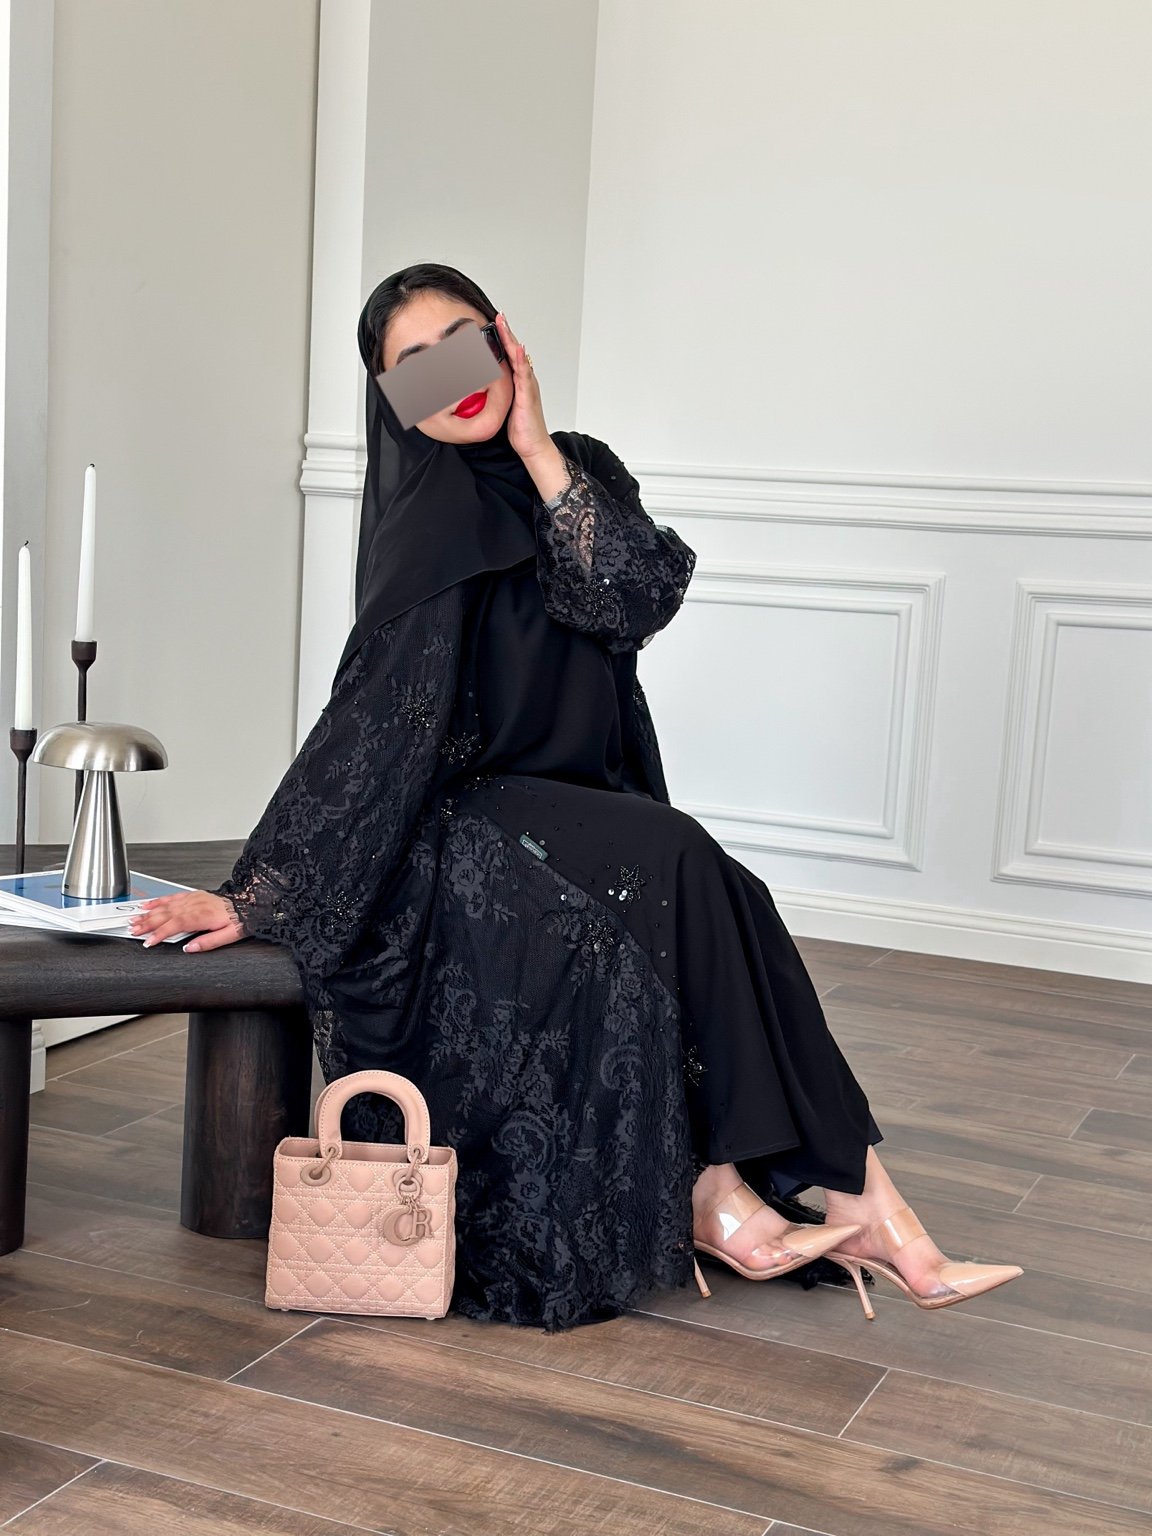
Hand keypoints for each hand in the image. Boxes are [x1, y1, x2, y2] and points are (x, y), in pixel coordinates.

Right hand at [128, 890, 244, 951]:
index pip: (174, 925)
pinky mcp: (192, 895)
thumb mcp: (228, 936)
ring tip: (134, 919)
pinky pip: (172, 897)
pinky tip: (148, 905)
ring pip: (165, 906)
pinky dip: (158, 901)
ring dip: (148, 913)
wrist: (248, 903)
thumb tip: (189, 949)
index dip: (159, 933)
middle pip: (165, 915)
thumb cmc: (240, 919)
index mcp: (201, 916)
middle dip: (147, 923)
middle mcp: (194, 905)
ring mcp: (192, 899)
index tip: (148, 941)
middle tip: (133, 930)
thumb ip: (208, 943)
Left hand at [495, 312, 551, 462]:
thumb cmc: (521, 428)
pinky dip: (520, 361)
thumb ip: (497, 393)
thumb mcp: (504, 406)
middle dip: (507, 333)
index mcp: (519, 381)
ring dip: (512, 340)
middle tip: (499, 316)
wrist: (534, 445)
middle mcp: (526, 380)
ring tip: (504, 325)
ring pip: (519, 358)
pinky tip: (516, 350)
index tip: (495, 323)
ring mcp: (529, 386)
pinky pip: (524, 375)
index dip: (503, 339)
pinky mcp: (529, 396)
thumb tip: (482, 386)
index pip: (510, 355)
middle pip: (515, 351)